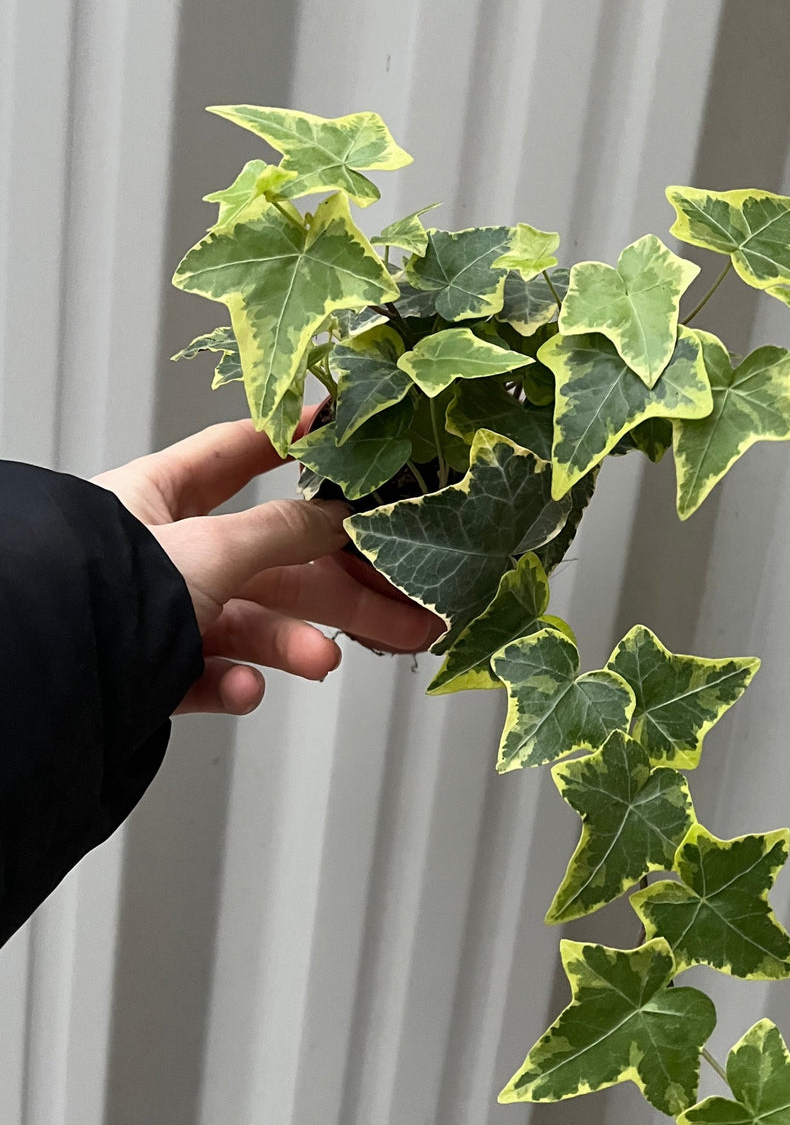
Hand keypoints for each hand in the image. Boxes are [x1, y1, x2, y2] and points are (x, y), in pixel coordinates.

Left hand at [92, 409, 443, 715]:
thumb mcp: (213, 546)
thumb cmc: (109, 585)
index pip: (234, 455)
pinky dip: (234, 685)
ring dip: (295, 644)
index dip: (288, 442)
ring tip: (326, 662)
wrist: (50, 676)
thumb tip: (339, 517)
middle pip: (272, 562)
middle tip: (403, 609)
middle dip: (340, 590)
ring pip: (251, 624)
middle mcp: (163, 553)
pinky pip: (210, 675)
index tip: (337, 436)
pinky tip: (244, 689)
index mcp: (158, 498)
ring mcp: (161, 614)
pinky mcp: (154, 672)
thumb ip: (284, 531)